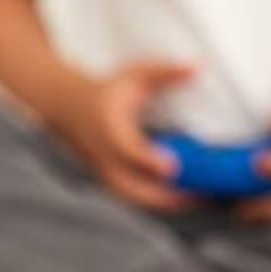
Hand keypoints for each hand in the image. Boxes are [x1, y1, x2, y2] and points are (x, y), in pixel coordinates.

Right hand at [50, 59, 195, 212]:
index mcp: (108, 128)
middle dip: (166, 196)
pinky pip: (136, 200)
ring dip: (167, 203)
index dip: (148, 161)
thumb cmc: (107, 89)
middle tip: (202, 194)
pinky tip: (187, 198)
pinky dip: (160, 203)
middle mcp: (104, 156)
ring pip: (136, 199)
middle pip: (132, 188)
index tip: (172, 168)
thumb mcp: (133, 75)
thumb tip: (196, 68)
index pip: (127, 150)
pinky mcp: (110, 182)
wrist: (68, 107)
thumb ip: (164, 72)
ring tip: (202, 199)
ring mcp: (105, 173)